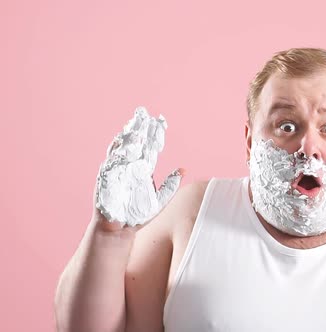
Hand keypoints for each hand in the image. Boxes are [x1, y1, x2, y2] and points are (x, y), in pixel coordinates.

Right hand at [94, 107, 183, 227]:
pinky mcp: (107, 176)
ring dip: (128, 134)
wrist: (119, 229)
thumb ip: (170, 184)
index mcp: (144, 169)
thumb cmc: (138, 215)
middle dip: (141, 128)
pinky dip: (116, 149)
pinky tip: (121, 140)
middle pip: (137, 143)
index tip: (161, 120)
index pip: (151, 147)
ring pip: (123, 147)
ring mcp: (118, 170)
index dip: (155, 134)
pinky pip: (111, 159)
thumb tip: (184, 169)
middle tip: (146, 113)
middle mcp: (131, 166)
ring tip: (135, 122)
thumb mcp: (160, 199)